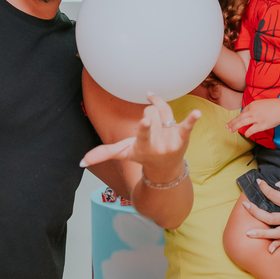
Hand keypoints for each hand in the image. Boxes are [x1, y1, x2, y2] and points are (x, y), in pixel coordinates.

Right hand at [81, 95, 199, 184]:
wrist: (165, 169)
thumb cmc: (142, 155)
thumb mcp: (123, 153)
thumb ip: (103, 153)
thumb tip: (81, 162)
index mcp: (143, 146)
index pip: (144, 132)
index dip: (145, 126)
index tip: (146, 121)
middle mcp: (159, 144)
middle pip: (152, 112)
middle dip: (149, 114)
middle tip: (150, 127)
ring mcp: (172, 140)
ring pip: (164, 110)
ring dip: (160, 113)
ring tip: (159, 126)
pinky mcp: (183, 137)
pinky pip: (188, 125)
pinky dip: (193, 119)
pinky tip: (198, 113)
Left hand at [226, 98, 279, 137]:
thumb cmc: (274, 106)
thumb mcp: (262, 103)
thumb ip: (255, 108)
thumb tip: (249, 114)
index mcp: (252, 105)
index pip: (243, 111)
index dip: (239, 117)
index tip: (236, 121)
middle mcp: (252, 111)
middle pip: (239, 117)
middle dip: (232, 122)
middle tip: (227, 126)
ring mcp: (256, 118)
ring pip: (241, 123)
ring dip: (235, 127)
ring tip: (231, 131)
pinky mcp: (261, 125)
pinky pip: (251, 130)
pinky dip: (247, 133)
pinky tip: (245, 135)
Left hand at [241, 176, 279, 252]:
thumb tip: (278, 184)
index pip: (274, 196)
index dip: (264, 188)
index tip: (259, 182)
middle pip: (269, 217)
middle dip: (255, 212)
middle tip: (245, 205)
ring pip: (275, 233)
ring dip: (261, 234)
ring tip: (248, 233)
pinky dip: (277, 246)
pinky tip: (269, 250)